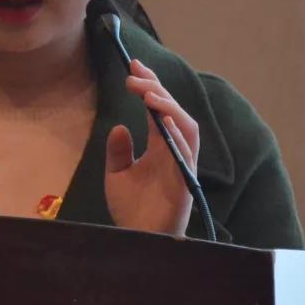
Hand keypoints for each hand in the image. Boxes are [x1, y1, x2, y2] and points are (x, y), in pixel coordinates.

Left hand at [104, 59, 199, 236]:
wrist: (138, 239)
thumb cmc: (132, 209)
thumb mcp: (117, 175)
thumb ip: (118, 152)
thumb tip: (120, 127)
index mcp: (159, 147)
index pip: (157, 109)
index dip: (149, 86)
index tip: (133, 66)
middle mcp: (174, 151)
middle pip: (172, 111)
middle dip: (156, 88)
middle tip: (135, 74)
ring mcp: (181, 164)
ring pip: (186, 127)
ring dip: (169, 108)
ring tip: (148, 93)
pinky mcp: (184, 181)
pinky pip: (186, 154)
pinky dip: (176, 135)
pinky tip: (162, 121)